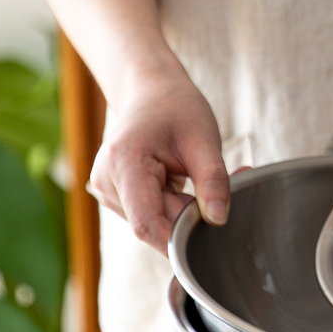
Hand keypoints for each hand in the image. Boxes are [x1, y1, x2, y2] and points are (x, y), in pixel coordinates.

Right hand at [88, 70, 230, 254]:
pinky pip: (150, 213)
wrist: (153, 93)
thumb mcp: (204, 141)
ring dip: (183, 209)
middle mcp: (108, 182)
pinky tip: (181, 179)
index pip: (147, 223)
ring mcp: (109, 191)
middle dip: (190, 216)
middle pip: (154, 223)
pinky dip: (173, 203)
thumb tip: (218, 220)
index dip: (178, 238)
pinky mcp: (117, 196)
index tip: (211, 234)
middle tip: (224, 189)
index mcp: (124, 164)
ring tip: (195, 175)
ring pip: (154, 221)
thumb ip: (213, 182)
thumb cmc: (177, 109)